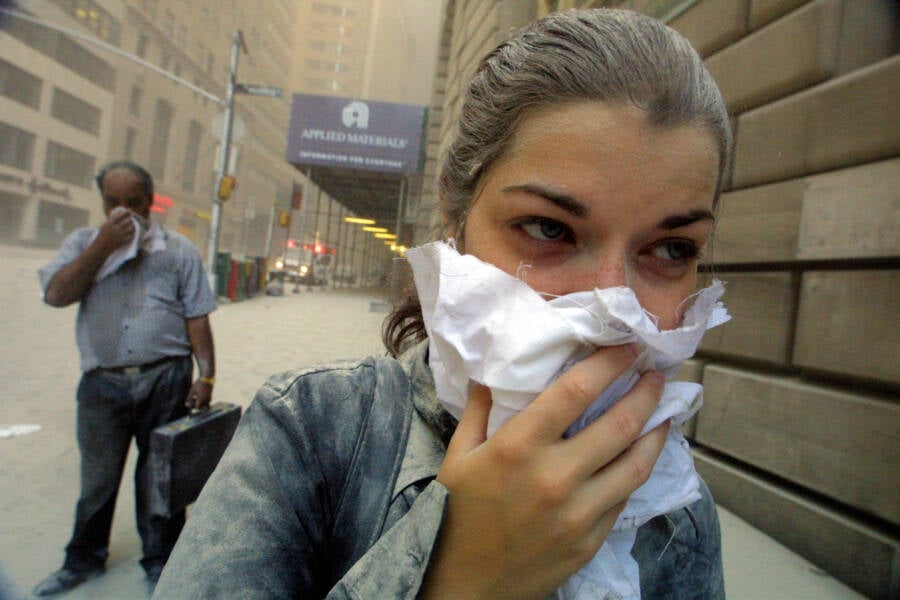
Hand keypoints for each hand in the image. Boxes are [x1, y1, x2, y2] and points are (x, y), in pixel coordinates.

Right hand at [95, 206, 135, 251]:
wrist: (100, 247)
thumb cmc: (102, 236)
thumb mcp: (104, 226)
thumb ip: (111, 220)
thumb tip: (118, 213)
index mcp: (109, 224)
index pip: (119, 216)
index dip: (125, 212)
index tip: (130, 210)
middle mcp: (115, 229)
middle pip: (126, 221)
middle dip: (130, 219)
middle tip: (131, 219)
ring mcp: (119, 235)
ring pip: (130, 228)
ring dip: (132, 226)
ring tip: (132, 225)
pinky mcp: (122, 241)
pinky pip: (130, 236)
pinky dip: (132, 234)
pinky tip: (132, 233)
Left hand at [185, 379, 212, 409]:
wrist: (207, 378)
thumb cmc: (199, 384)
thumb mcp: (192, 390)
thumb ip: (189, 398)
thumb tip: (186, 405)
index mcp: (201, 398)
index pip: (197, 407)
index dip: (193, 406)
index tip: (191, 403)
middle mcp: (206, 399)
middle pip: (201, 407)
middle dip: (197, 405)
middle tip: (193, 400)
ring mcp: (209, 398)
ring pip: (205, 405)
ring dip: (201, 404)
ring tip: (197, 399)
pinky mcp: (210, 396)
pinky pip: (208, 402)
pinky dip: (204, 402)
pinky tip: (200, 397)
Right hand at [420, 346, 668, 599]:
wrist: (464, 583)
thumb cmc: (456, 512)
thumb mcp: (458, 455)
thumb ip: (479, 409)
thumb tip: (493, 368)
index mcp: (519, 447)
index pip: (577, 391)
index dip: (608, 363)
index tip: (627, 348)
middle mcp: (555, 476)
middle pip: (619, 424)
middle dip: (645, 392)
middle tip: (655, 375)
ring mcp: (578, 513)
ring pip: (635, 464)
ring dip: (656, 431)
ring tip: (664, 412)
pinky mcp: (590, 540)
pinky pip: (622, 498)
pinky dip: (636, 471)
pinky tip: (641, 455)